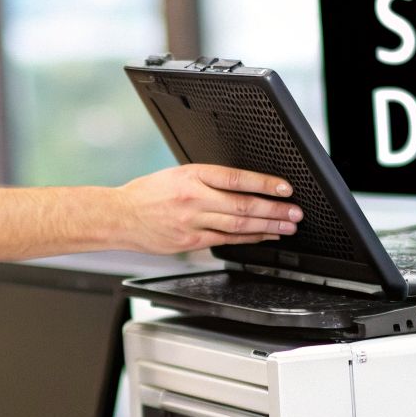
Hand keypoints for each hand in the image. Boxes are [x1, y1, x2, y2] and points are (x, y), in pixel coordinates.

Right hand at [116, 165, 301, 254]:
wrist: (120, 216)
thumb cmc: (148, 194)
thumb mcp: (179, 174)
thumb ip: (208, 180)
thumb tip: (243, 186)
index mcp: (193, 175)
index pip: (236, 179)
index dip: (264, 183)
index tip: (285, 188)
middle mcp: (194, 199)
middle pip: (243, 205)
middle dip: (274, 210)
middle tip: (295, 212)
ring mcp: (193, 222)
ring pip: (238, 225)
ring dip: (267, 227)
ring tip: (288, 226)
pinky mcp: (190, 241)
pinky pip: (226, 240)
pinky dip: (249, 239)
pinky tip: (265, 237)